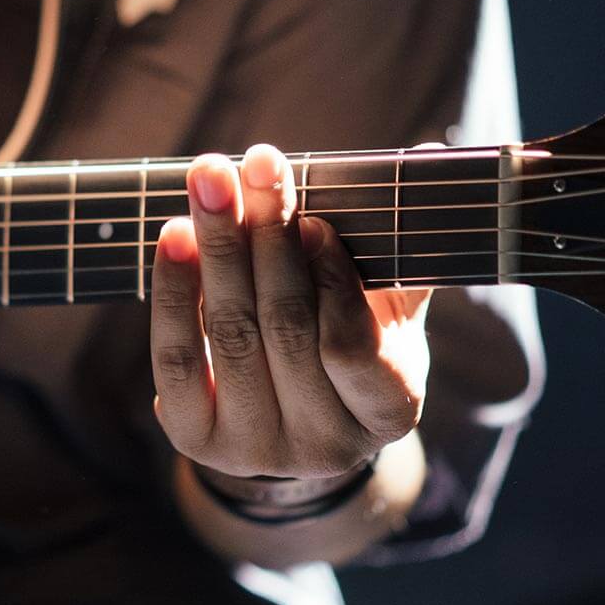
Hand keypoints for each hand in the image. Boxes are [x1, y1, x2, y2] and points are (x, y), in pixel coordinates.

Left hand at [150, 144, 431, 479]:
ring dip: (217, 247)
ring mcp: (255, 449)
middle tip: (258, 163)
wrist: (287, 415)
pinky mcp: (196, 438)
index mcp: (388, 411)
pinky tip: (175, 234)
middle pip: (285, 329)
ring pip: (230, 335)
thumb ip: (399, 245)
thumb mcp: (386, 307)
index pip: (353, 347)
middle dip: (268, 237)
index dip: (331, 282)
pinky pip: (177, 358)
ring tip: (210, 179)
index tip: (314, 220)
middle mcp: (323, 446)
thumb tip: (429, 154)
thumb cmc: (347, 341)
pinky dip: (175, 291)